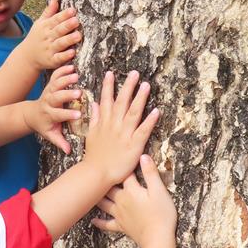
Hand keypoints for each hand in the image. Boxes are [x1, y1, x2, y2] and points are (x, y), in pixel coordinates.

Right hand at [20, 0, 80, 69]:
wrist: (27, 57)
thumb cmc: (37, 37)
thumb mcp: (40, 24)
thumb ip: (49, 12)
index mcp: (45, 27)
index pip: (55, 19)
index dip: (64, 15)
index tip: (73, 10)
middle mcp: (47, 37)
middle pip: (58, 30)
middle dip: (67, 25)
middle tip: (76, 21)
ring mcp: (49, 49)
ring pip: (60, 44)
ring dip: (69, 39)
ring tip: (78, 35)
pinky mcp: (52, 60)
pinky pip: (59, 58)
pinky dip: (65, 56)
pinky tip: (72, 52)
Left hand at [25, 64, 80, 153]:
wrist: (31, 114)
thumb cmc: (44, 126)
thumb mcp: (50, 135)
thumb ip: (59, 142)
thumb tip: (69, 151)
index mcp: (50, 115)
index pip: (59, 115)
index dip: (68, 114)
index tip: (78, 114)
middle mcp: (48, 102)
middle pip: (57, 97)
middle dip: (67, 95)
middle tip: (78, 93)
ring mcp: (48, 92)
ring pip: (56, 84)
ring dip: (65, 79)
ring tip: (75, 75)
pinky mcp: (50, 85)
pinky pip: (55, 76)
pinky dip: (62, 70)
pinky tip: (71, 66)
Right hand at [82, 70, 160, 187]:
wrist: (96, 174)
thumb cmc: (94, 156)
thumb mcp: (91, 134)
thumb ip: (94, 118)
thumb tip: (94, 104)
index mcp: (104, 123)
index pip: (106, 101)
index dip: (108, 86)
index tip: (111, 74)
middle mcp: (114, 125)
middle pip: (122, 102)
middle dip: (128, 86)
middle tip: (135, 73)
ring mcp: (124, 134)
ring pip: (133, 113)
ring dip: (140, 98)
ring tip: (146, 85)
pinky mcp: (134, 145)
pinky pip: (143, 131)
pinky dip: (149, 121)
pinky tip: (156, 111)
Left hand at [92, 155, 178, 247]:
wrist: (157, 238)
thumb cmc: (161, 214)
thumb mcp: (160, 190)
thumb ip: (150, 173)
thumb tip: (143, 156)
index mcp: (131, 190)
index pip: (125, 174)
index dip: (123, 166)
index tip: (118, 158)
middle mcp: (121, 201)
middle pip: (109, 187)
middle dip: (104, 179)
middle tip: (97, 171)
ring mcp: (119, 214)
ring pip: (104, 203)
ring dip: (97, 197)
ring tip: (89, 191)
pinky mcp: (121, 226)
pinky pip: (107, 224)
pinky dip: (100, 222)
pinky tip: (93, 220)